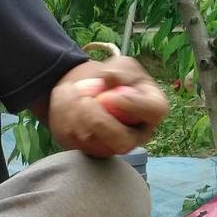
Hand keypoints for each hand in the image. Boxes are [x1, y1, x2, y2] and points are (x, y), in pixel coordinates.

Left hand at [47, 55, 168, 157]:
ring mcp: (112, 148)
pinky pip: (71, 140)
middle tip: (84, 100)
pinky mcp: (87, 150)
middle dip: (99, 121)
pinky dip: (63, 117)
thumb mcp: (121, 66)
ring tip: (71, 90)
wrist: (88, 89)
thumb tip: (110, 79)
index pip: (153, 111)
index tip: (109, 95)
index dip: (132, 105)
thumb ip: (120, 70)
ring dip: (75, 113)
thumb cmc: (113, 78)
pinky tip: (66, 101)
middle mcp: (137, 136)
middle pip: (122, 142)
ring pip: (92, 142)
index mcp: (153, 109)